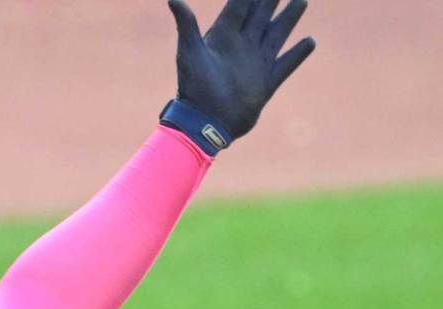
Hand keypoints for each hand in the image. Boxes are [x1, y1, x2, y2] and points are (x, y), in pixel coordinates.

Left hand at [168, 0, 315, 139]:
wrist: (205, 122)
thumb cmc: (194, 88)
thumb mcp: (189, 52)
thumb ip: (186, 25)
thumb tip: (172, 0)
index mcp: (223, 37)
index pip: (239, 7)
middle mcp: (241, 47)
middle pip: (260, 16)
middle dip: (270, 0)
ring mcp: (255, 64)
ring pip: (276, 35)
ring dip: (288, 19)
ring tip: (300, 2)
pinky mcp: (265, 84)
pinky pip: (286, 65)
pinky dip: (298, 54)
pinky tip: (310, 41)